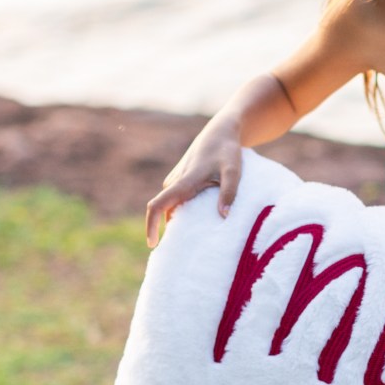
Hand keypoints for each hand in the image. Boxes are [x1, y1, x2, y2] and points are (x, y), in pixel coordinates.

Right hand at [144, 120, 243, 247]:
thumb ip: (229, 193)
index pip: (157, 205)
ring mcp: (176, 180)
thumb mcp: (233, 171)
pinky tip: (197, 223)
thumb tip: (223, 216)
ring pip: (171, 207)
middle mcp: (175, 182)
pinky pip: (176, 201)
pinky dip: (182, 213)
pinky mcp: (181, 179)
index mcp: (184, 182)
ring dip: (177, 222)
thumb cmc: (228, 151)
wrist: (221, 132)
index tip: (152, 243)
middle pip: (164, 212)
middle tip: (182, 253)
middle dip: (167, 231)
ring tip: (192, 242)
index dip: (150, 225)